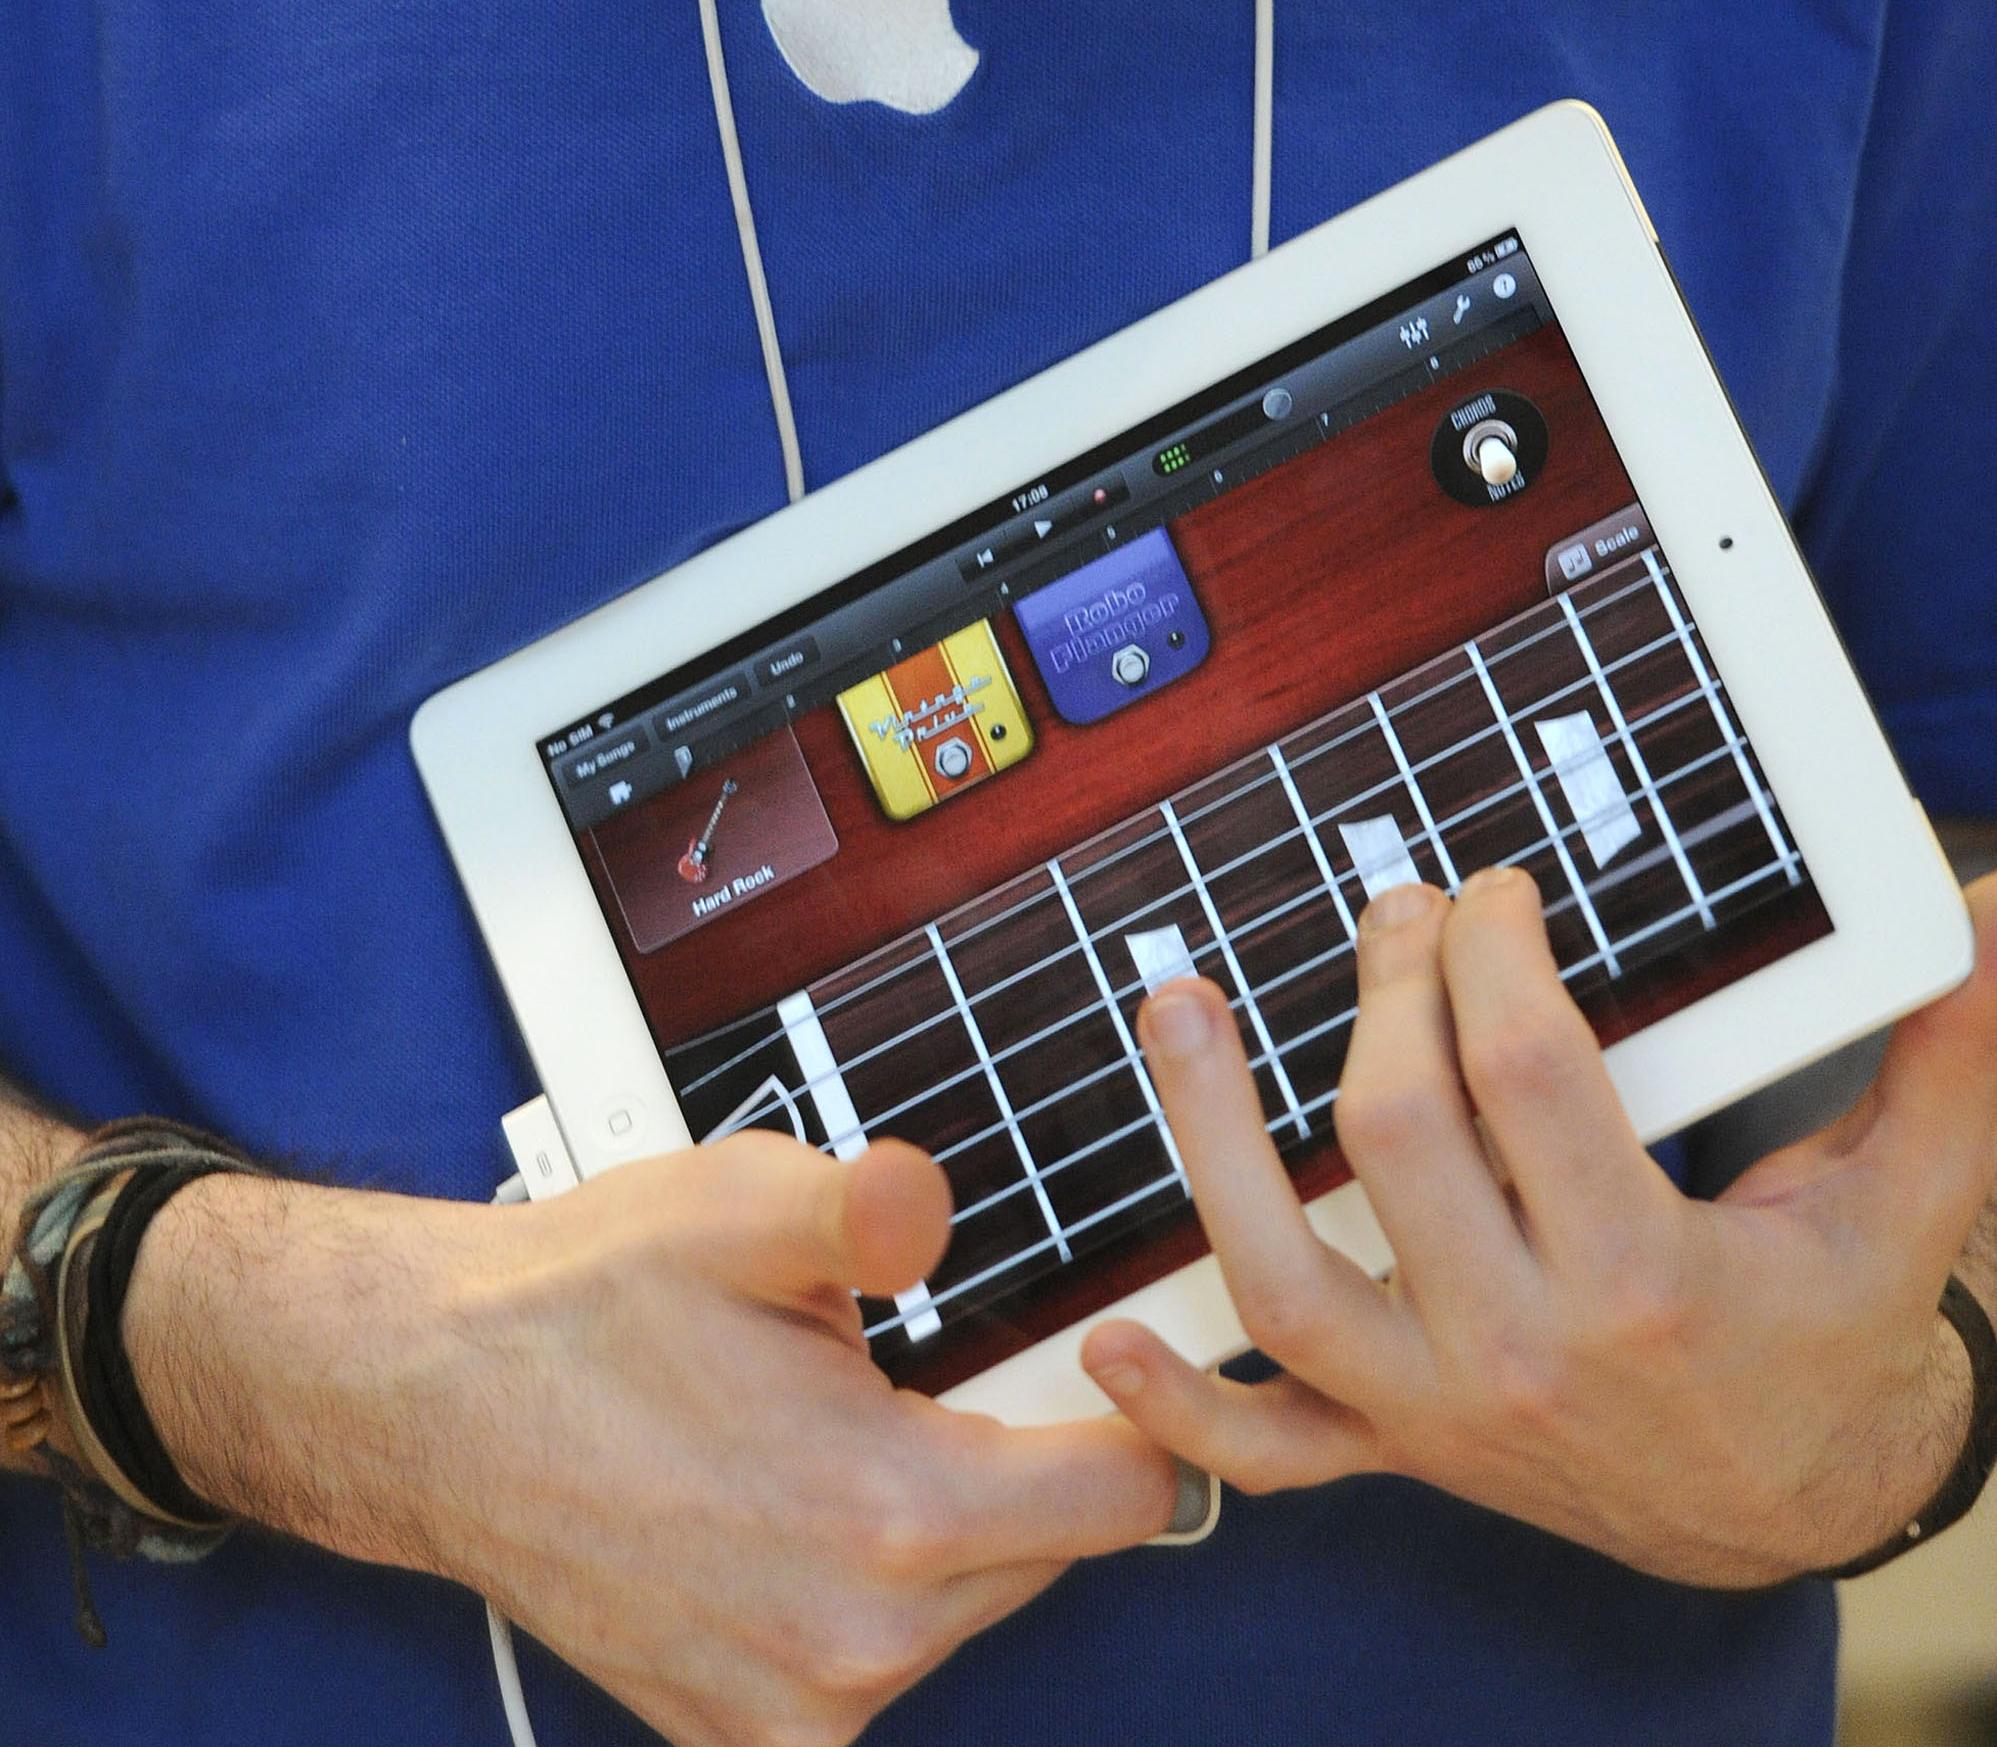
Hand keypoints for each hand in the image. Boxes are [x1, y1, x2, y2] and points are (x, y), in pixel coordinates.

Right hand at [125, 1133, 1178, 1746]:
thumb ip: (870, 1206)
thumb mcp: (740, 1206)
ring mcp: (789, 1708)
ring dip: (937, 1534)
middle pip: (1051, 1554)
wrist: (438, 1399)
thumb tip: (937, 1206)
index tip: (1106, 1378)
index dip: (1132, 1419)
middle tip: (925, 1389)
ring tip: (829, 1444)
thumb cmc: (587, 1302)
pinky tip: (792, 1525)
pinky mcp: (736, 1738)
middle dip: (1021, 1469)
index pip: (1123, 1498)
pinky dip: (864, 1600)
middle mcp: (850, 1639)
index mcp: (883, 1510)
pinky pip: (871, 1668)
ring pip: (965, 1609)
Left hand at [1081, 869, 1996, 1586]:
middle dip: (1387, 995)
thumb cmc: (1828, 1333)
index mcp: (1646, 1275)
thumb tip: (1992, 912)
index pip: (1528, 1071)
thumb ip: (1947, 1061)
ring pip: (1284, 1276)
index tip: (1492, 893)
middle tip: (1396, 912)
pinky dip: (1178, 1404)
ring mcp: (1438, 1408)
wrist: (1788, 1503)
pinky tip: (1107, 1336)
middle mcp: (1524, 1347)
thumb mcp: (1908, 1202)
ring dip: (1211, 1141)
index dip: (1494, 954)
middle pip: (1398, 1137)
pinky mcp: (1394, 1445)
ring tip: (1176, 1010)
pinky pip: (1262, 1447)